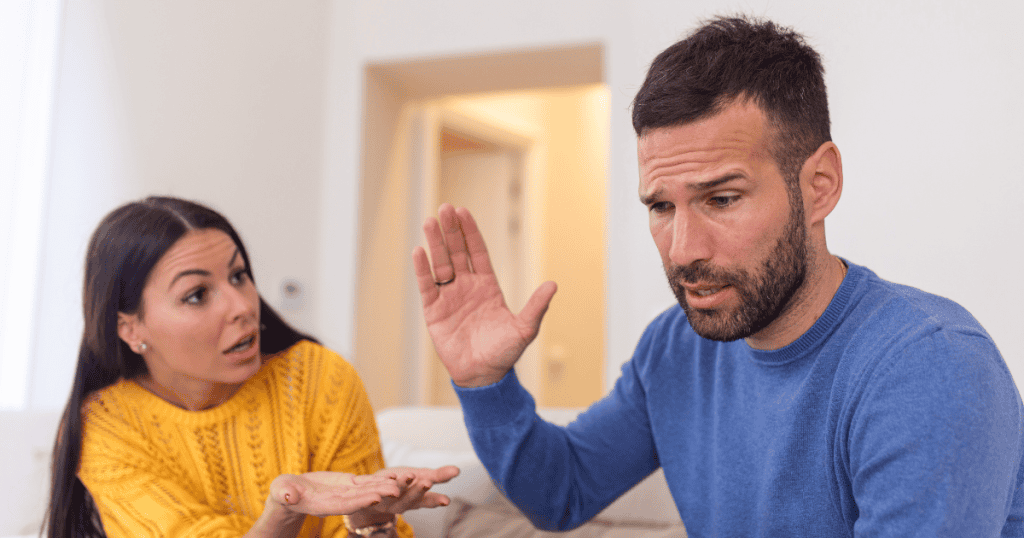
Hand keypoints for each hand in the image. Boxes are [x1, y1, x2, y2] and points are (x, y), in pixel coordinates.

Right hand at [267, 471, 401, 517]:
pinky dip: (379, 480)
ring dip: (384, 487)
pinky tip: (393, 477)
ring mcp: (345, 493)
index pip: (344, 504)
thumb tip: (288, 496)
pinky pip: (366, 482)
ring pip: (367, 490)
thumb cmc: (283, 493)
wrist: (290, 494)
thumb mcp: (281, 492)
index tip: (375, 498)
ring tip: (401, 484)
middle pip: (361, 498)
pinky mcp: (348, 484)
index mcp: (322, 505)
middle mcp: (338, 501)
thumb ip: (285, 494)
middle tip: (397, 491)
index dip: (360, 501)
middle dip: (379, 495)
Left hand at [348, 466, 460, 526]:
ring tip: (409, 476)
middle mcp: (404, 502)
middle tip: (427, 482)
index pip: (429, 501)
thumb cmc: (403, 483)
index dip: (436, 501)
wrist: (375, 491)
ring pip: (396, 494)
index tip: (446, 501)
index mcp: (417, 499)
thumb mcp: (422, 477)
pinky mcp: (376, 494)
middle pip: (412, 499)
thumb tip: (458, 470)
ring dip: (403, 485)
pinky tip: (391, 475)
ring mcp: (389, 500)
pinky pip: (380, 489)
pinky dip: (386, 481)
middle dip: (420, 491)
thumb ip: (439, 476)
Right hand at [412, 204, 556, 386]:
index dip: (470, 233)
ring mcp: (449, 298)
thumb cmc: (504, 353)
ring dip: (435, 244)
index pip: (477, 253)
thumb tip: (553, 285)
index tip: (463, 212)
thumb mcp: (524, 329)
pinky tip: (419, 251)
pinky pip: (427, 286)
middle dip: (451, 231)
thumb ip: (536, 307)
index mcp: (487, 287)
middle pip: (456, 252)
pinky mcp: (434, 311)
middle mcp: (466, 287)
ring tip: (430, 222)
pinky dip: (422, 269)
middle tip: (444, 208)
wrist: (483, 376)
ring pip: (440, 264)